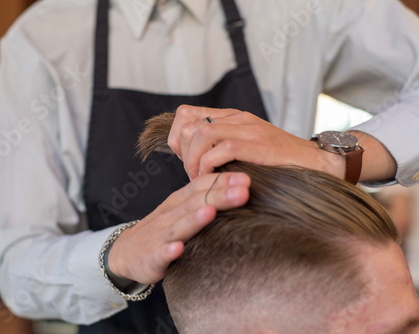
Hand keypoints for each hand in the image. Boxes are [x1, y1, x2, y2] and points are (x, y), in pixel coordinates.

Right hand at [107, 172, 250, 283]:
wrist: (125, 252)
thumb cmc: (162, 229)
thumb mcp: (180, 209)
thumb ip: (203, 198)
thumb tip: (238, 187)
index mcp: (179, 202)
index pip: (201, 186)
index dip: (222, 181)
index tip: (246, 177)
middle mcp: (170, 215)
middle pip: (196, 203)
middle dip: (219, 196)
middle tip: (243, 190)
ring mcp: (160, 236)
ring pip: (179, 226)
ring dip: (194, 219)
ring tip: (210, 212)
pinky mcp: (151, 258)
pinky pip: (160, 254)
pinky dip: (168, 251)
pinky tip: (178, 249)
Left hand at [168, 104, 345, 179]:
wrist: (318, 163)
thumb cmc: (279, 163)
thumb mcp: (245, 150)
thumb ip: (221, 148)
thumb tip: (192, 162)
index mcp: (231, 117)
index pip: (185, 115)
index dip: (177, 139)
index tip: (185, 160)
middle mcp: (237, 118)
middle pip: (187, 125)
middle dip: (183, 154)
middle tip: (194, 174)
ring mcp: (248, 129)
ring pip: (201, 134)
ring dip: (194, 161)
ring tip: (202, 179)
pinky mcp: (259, 144)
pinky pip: (222, 148)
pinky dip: (210, 166)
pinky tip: (215, 179)